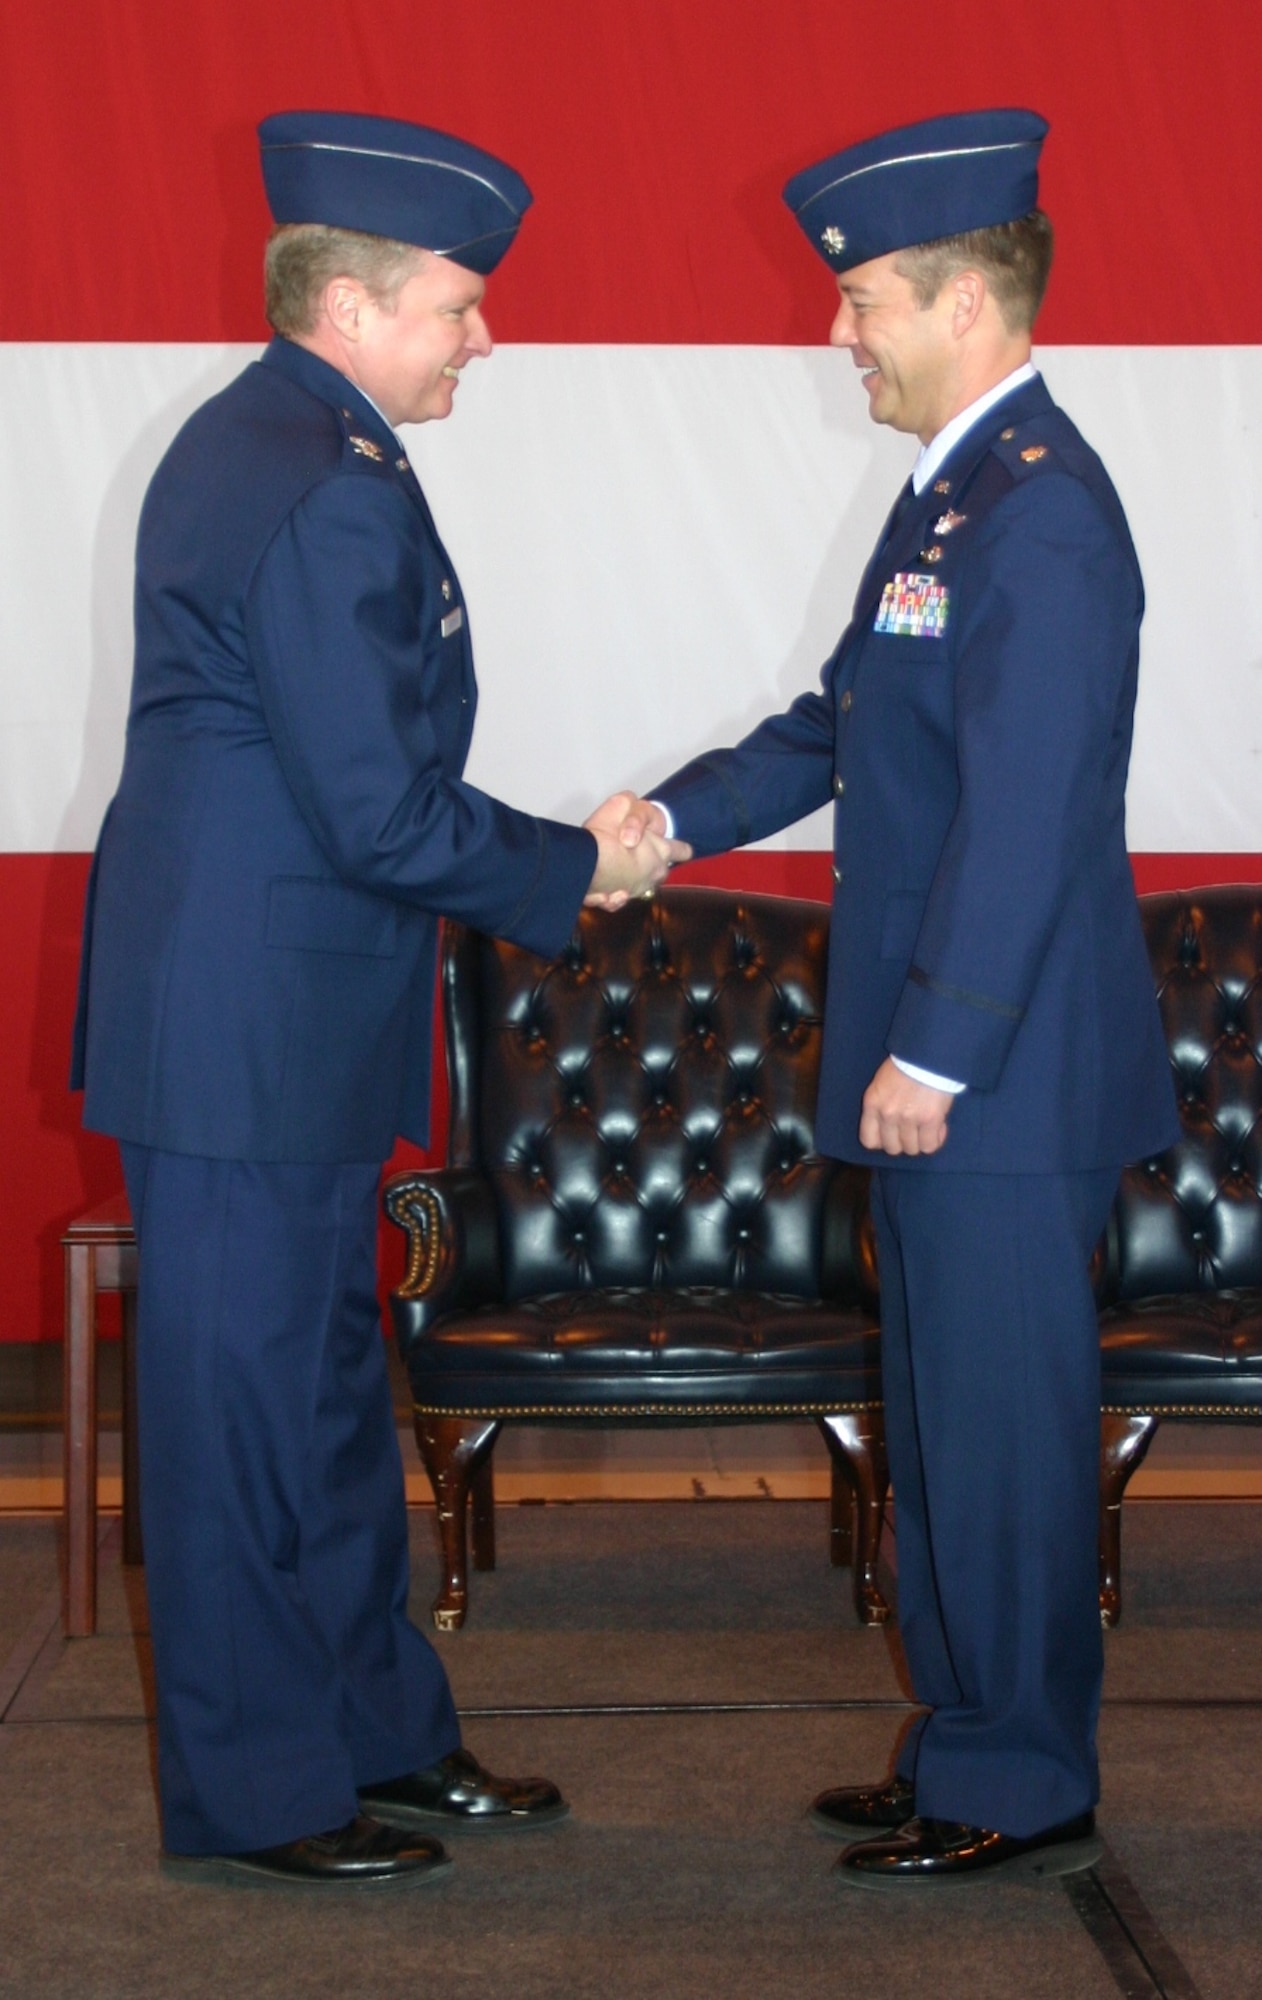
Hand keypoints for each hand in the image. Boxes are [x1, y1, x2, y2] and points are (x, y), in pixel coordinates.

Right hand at [582, 793, 690, 909]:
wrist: (587, 863)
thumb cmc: (606, 835)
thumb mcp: (622, 803)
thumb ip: (633, 811)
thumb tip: (634, 825)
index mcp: (662, 850)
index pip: (682, 851)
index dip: (680, 849)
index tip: (679, 850)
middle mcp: (655, 873)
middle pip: (659, 870)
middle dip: (649, 865)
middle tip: (631, 855)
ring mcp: (638, 889)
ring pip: (638, 886)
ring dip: (628, 880)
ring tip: (611, 868)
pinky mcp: (617, 901)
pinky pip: (616, 899)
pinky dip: (610, 894)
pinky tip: (600, 885)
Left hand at [859, 1057, 953, 1156]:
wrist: (928, 1054)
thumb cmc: (906, 1064)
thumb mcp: (881, 1083)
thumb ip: (881, 1105)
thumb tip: (888, 1127)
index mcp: (872, 1104)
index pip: (869, 1140)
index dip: (882, 1142)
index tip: (892, 1136)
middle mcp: (887, 1115)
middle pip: (892, 1148)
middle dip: (903, 1142)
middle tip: (913, 1131)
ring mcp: (909, 1119)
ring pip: (912, 1149)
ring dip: (920, 1141)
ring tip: (927, 1127)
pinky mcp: (930, 1120)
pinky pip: (930, 1145)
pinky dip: (935, 1140)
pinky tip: (938, 1127)